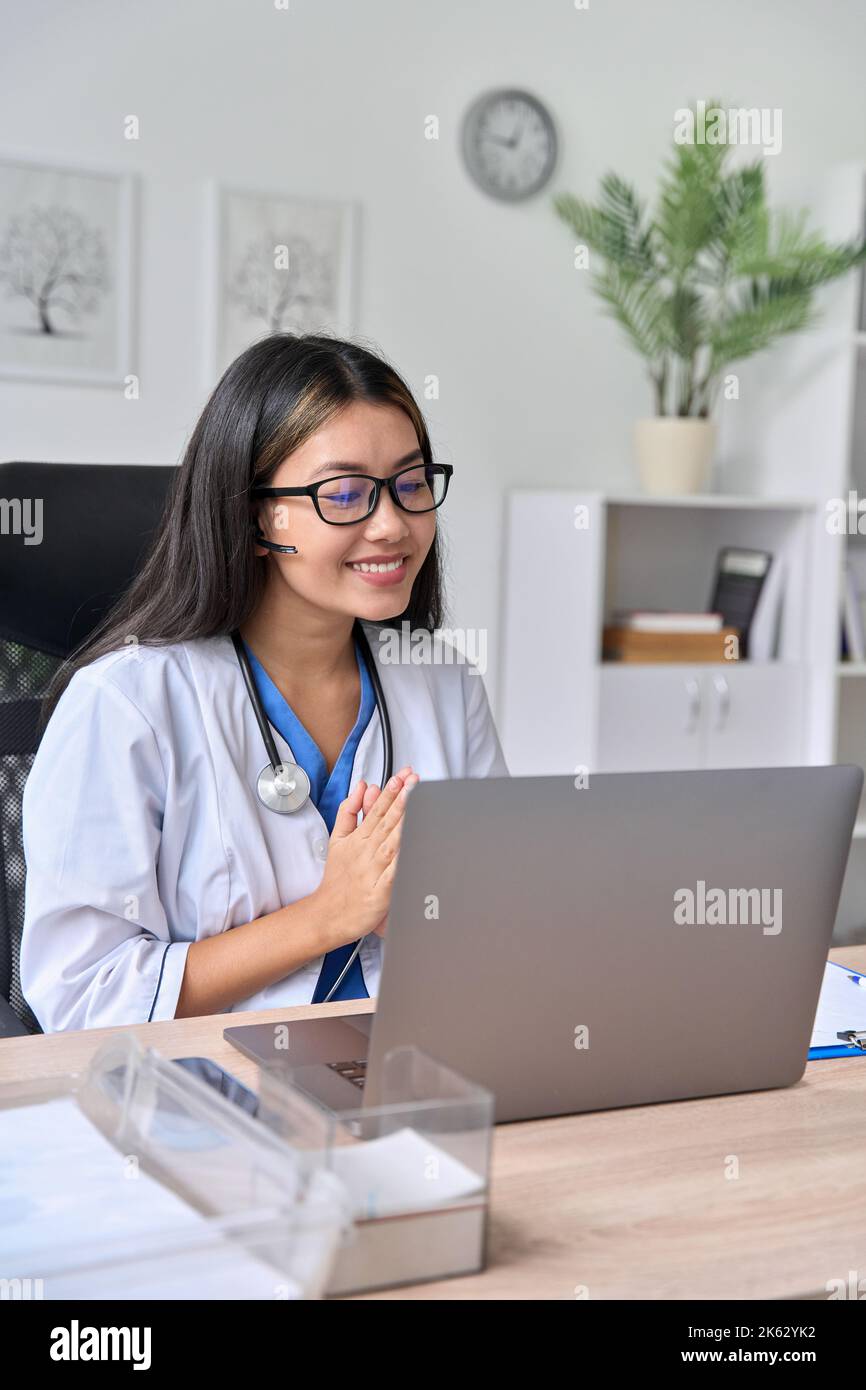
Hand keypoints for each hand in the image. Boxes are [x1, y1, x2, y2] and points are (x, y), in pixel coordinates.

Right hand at [313, 766, 419, 948]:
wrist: (327, 914)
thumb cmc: (337, 879)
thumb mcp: (337, 840)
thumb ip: (349, 812)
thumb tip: (361, 787)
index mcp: (357, 839)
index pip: (376, 811)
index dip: (390, 793)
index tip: (403, 777)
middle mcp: (365, 852)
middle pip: (385, 822)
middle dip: (401, 799)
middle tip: (414, 782)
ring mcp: (373, 871)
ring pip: (391, 842)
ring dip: (403, 822)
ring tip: (415, 804)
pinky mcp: (380, 892)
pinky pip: (395, 873)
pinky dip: (403, 860)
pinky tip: (414, 847)